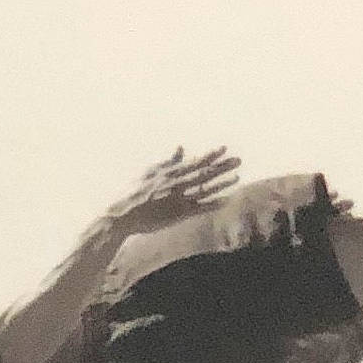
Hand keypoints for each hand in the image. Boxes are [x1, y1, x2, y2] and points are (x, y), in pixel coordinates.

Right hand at [108, 146, 240, 233]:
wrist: (124, 213)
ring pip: (204, 189)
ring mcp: (178, 199)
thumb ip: (169, 161)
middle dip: (222, 166)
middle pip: (204, 173)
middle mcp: (176, 184)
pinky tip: (226, 200)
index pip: (195, 161)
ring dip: (222, 183)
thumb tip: (181, 148)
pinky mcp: (178, 214)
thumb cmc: (136, 192)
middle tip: (238, 160)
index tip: (225, 148)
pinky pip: (200, 208)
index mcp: (170, 172)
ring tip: (237, 177)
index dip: (211, 155)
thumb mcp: (151, 171)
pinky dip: (213, 204)